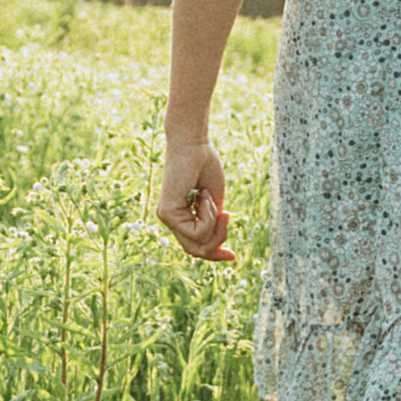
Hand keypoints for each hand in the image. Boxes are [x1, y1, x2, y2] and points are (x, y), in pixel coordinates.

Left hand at [158, 135, 230, 262]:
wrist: (195, 144)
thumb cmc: (205, 166)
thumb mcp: (215, 202)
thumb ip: (214, 224)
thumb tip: (221, 249)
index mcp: (181, 218)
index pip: (195, 248)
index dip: (214, 255)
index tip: (233, 256)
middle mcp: (170, 220)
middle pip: (196, 251)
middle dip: (218, 240)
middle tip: (227, 216)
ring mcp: (167, 218)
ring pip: (197, 244)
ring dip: (215, 225)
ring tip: (214, 202)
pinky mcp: (168, 213)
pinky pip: (196, 231)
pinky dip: (208, 215)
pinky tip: (204, 195)